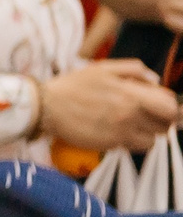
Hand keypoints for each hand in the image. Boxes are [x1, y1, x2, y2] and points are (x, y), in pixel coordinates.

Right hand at [39, 59, 179, 153]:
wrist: (45, 106)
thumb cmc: (72, 86)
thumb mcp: (101, 68)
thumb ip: (133, 69)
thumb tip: (155, 79)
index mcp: (130, 93)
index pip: (170, 106)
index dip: (169, 106)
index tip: (161, 105)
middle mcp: (130, 113)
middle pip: (166, 124)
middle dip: (161, 119)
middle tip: (147, 115)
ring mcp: (122, 131)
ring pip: (154, 139)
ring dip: (148, 132)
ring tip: (132, 124)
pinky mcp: (111, 145)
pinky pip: (136, 147)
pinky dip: (134, 142)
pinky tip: (121, 132)